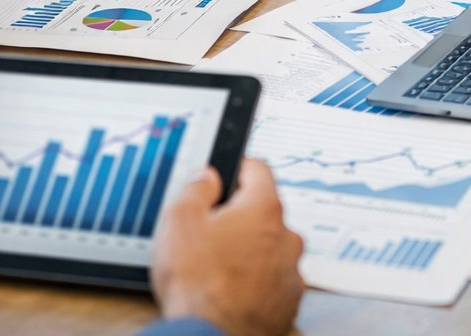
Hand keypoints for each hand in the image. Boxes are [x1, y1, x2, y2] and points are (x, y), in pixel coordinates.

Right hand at [151, 159, 303, 335]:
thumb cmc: (197, 285)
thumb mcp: (179, 222)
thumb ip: (196, 189)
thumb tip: (207, 177)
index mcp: (263, 209)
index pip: (258, 169)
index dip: (236, 168)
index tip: (225, 176)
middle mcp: (287, 236)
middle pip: (265, 211)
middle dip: (241, 217)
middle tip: (211, 233)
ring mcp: (292, 271)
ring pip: (272, 247)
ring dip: (251, 251)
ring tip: (219, 268)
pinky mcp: (290, 301)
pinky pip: (275, 279)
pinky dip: (258, 281)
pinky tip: (233, 290)